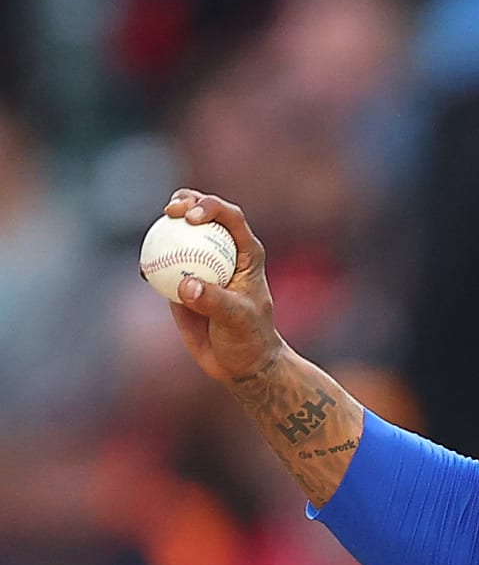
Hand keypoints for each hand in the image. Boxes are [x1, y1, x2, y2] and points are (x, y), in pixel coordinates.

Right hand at [162, 189, 283, 382]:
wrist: (239, 362)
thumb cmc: (249, 338)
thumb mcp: (237, 319)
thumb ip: (214, 300)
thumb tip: (186, 285)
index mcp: (245, 252)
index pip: (230, 217)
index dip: (210, 206)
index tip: (191, 218)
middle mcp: (223, 251)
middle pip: (202, 215)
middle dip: (185, 202)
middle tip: (170, 211)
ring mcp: (201, 264)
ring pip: (180, 236)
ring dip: (164, 228)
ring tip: (154, 234)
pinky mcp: (182, 281)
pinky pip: (162, 265)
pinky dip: (151, 263)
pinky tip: (144, 271)